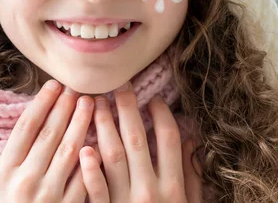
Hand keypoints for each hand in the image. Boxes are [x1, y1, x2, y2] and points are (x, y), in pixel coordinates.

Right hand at [0, 80, 101, 202]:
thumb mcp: (7, 179)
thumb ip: (21, 152)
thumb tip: (44, 109)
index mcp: (5, 171)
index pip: (25, 128)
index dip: (41, 103)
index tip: (54, 84)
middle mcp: (24, 182)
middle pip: (49, 134)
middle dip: (65, 107)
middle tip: (78, 87)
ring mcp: (48, 196)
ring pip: (69, 150)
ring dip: (82, 123)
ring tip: (91, 102)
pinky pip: (84, 176)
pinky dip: (93, 155)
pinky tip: (101, 136)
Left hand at [79, 82, 202, 202]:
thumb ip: (192, 176)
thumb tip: (191, 140)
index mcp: (173, 187)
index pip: (168, 139)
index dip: (162, 115)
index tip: (154, 99)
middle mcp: (149, 191)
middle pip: (136, 140)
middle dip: (127, 109)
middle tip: (120, 86)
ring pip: (113, 156)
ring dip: (104, 126)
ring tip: (96, 103)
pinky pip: (96, 190)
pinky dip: (90, 170)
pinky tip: (85, 149)